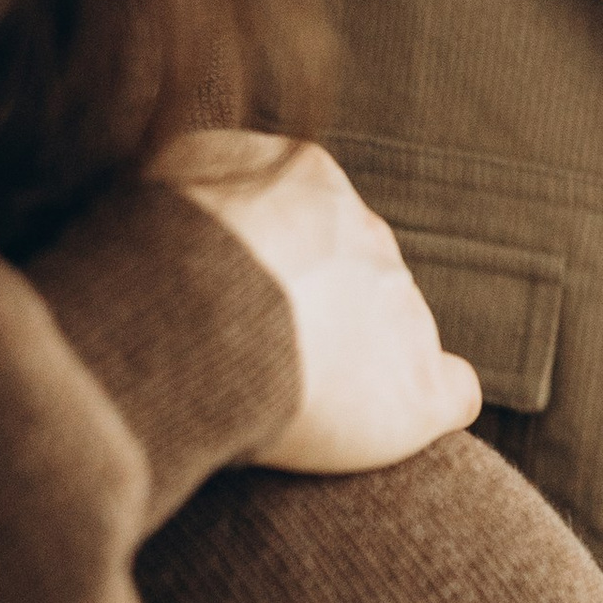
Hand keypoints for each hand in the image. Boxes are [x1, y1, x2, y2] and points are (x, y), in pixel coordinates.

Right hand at [156, 133, 481, 473]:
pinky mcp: (419, 386)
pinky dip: (430, 407)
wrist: (188, 318)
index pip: (313, 220)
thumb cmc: (150, 258)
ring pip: (396, 331)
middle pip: (356, 274)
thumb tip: (206, 205)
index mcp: (310, 179)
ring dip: (355, 363)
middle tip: (254, 356)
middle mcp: (367, 235)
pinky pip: (452, 393)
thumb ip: (203, 186)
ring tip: (286, 400)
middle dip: (318, 312)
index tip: (236, 298)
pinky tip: (396, 423)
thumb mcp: (163, 180)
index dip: (277, 266)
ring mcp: (401, 308)